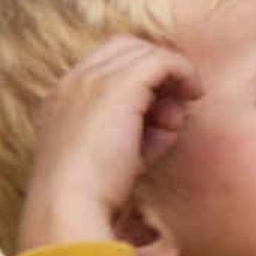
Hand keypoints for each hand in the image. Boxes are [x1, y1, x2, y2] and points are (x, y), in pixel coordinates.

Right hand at [15, 35, 198, 253]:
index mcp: (61, 99)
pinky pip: (163, 60)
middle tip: (171, 112)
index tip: (157, 113)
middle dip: (155, 75)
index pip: (107, 65)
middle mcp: (72, 81)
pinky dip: (184, 74)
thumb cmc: (94, 193)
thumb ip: (137, 130)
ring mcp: (92, 78)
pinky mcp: (119, 84)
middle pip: (128, 51)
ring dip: (169, 81)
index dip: (140, 81)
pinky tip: (194, 96)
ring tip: (172, 122)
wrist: (70, 205)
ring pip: (146, 54)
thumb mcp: (111, 156)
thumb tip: (173, 115)